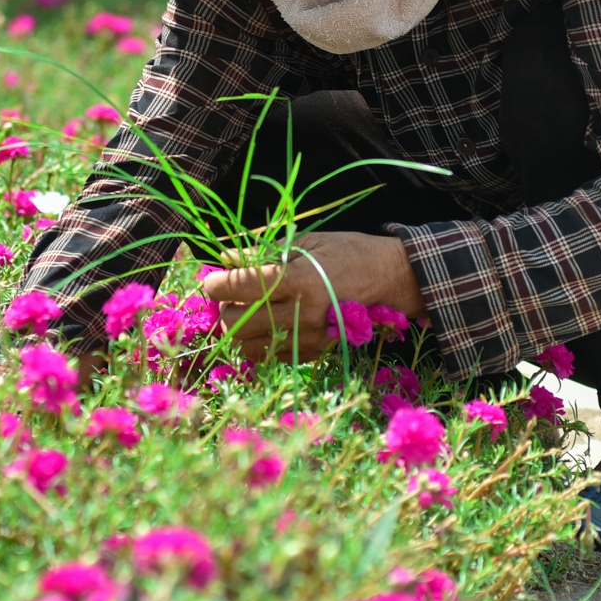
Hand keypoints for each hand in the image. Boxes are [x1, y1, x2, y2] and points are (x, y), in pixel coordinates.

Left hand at [200, 231, 425, 364]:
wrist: (389, 279)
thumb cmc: (346, 253)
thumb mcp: (305, 243)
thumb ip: (263, 254)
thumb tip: (225, 258)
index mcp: (299, 281)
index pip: (240, 287)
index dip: (216, 283)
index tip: (211, 279)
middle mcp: (302, 314)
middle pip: (237, 322)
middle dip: (223, 308)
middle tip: (229, 295)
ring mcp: (307, 338)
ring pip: (247, 346)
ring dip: (236, 329)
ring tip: (245, 310)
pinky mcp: (312, 353)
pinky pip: (267, 357)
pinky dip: (255, 343)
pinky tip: (264, 324)